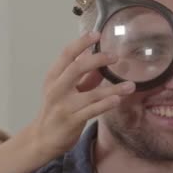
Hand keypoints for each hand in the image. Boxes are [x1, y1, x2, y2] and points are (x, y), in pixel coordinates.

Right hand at [28, 31, 134, 160]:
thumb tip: (101, 62)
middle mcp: (57, 89)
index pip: (66, 54)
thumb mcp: (66, 90)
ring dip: (113, 88)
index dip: (81, 42)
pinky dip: (106, 104)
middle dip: (97, 59)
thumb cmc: (56, 110)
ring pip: (91, 94)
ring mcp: (64, 106)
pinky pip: (92, 111)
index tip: (96, 34)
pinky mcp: (71, 121)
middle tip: (115, 56)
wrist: (42, 138)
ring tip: (130, 85)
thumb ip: (84, 77)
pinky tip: (118, 99)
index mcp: (54, 77)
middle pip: (76, 68)